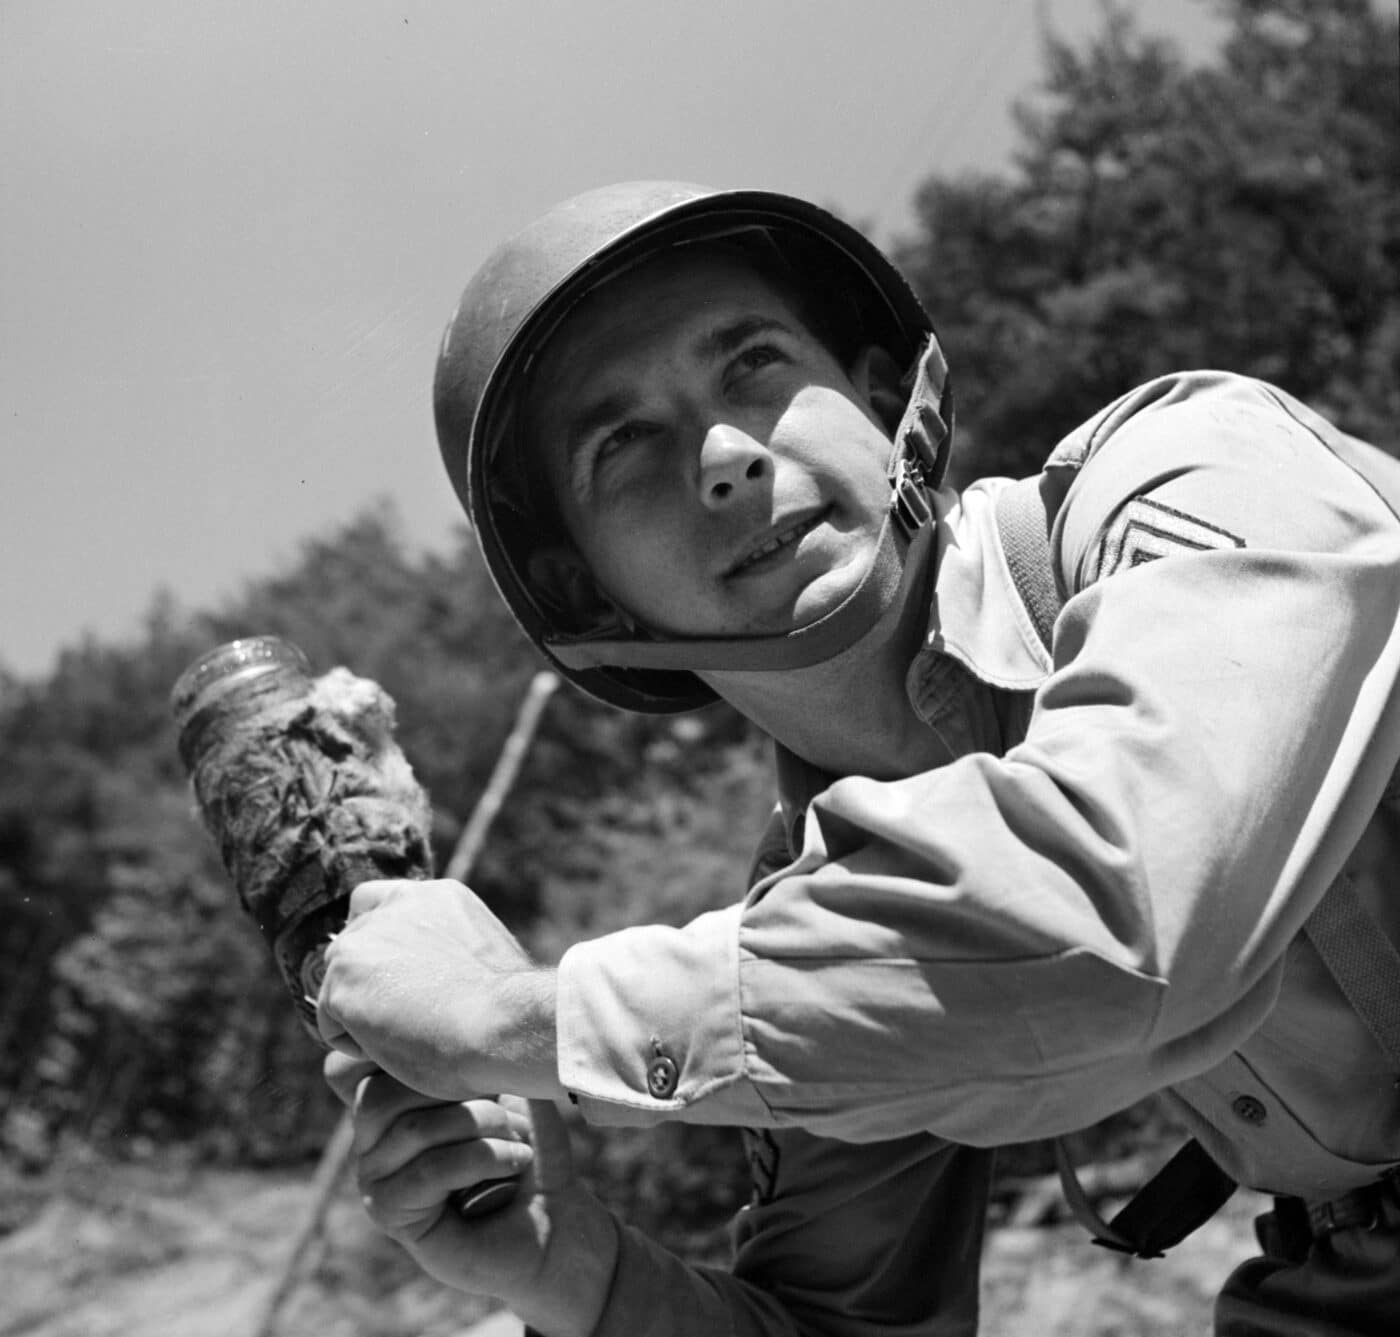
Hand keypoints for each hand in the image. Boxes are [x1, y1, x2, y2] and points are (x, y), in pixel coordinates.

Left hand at [316, 879, 561, 1101]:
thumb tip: (438, 972)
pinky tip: (397, 1046)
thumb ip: (449, 948)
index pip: (374, 901)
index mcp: (435, 897)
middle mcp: (395, 907)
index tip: (387, 972)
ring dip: (364, 1016)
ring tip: (410, 1033)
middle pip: (349, 947)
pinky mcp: (342, 981)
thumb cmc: (506, 1010)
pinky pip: (332, 1026)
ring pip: (339, 988)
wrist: (503, 1024)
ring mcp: (364, 941)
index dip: (372, 938)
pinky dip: (357, 1045)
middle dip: (366, 985)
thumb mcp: (485, 958)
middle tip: (407, 1019)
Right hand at [325, 1053, 614, 1335]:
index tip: (469, 1059)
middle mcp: (369, 1141)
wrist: (556, 1220)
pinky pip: (429, 1172)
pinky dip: (483, 1158)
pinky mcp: (394, 1217)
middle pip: (379, 1093)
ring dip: (481, 1124)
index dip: (405, 1054)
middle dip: (454, 1088)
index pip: (353, 1065)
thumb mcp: (511, 1087)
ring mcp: (375, 1181)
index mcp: (387, 1102)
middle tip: (507, 1104)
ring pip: (413, 1131)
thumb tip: (468, 1023)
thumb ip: (477, 1056)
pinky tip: (516, 1160)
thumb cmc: (531, 1147)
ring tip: (520, 1137)